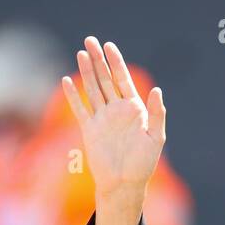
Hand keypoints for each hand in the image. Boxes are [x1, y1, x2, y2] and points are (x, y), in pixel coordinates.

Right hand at [61, 37, 165, 206]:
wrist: (124, 184)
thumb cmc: (143, 164)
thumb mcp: (155, 138)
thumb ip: (157, 114)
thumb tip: (157, 90)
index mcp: (134, 110)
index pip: (123, 80)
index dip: (116, 62)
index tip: (109, 46)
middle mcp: (117, 111)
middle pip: (106, 79)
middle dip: (98, 60)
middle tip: (90, 40)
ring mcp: (102, 119)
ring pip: (93, 90)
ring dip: (87, 72)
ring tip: (81, 53)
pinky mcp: (89, 129)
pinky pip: (80, 108)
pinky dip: (73, 95)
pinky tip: (67, 80)